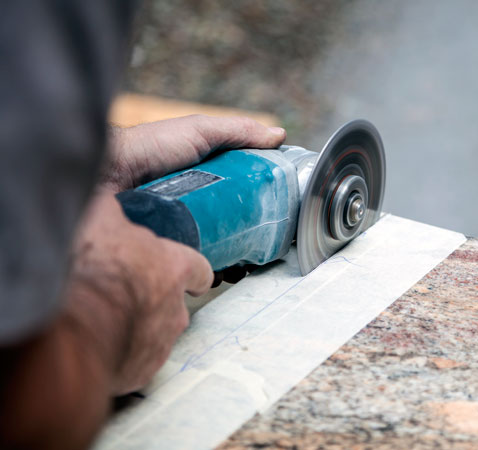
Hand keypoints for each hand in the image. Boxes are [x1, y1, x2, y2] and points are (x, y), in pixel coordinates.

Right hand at [63, 192, 213, 393]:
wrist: (67, 328)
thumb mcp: (100, 216)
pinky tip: (95, 343)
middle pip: (174, 305)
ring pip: (155, 335)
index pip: (199, 269)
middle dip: (152, 299)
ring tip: (102, 319)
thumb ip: (113, 206)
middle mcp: (175, 310)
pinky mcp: (140, 373)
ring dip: (135, 327)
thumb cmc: (88, 268)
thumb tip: (110, 196)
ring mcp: (160, 344)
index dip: (191, 271)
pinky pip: (135, 361)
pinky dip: (120, 354)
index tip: (186, 275)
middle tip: (121, 293)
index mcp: (173, 269)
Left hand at [103, 115, 284, 287]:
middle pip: (235, 228)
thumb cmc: (152, 146)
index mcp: (211, 180)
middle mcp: (200, 205)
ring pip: (218, 250)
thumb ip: (239, 131)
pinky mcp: (169, 246)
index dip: (263, 211)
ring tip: (240, 268)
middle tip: (258, 254)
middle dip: (250, 244)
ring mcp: (184, 228)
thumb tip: (280, 135)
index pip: (246, 198)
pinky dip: (207, 272)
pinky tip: (216, 274)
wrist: (106, 174)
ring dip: (233, 262)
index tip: (277, 224)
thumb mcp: (201, 131)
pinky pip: (194, 264)